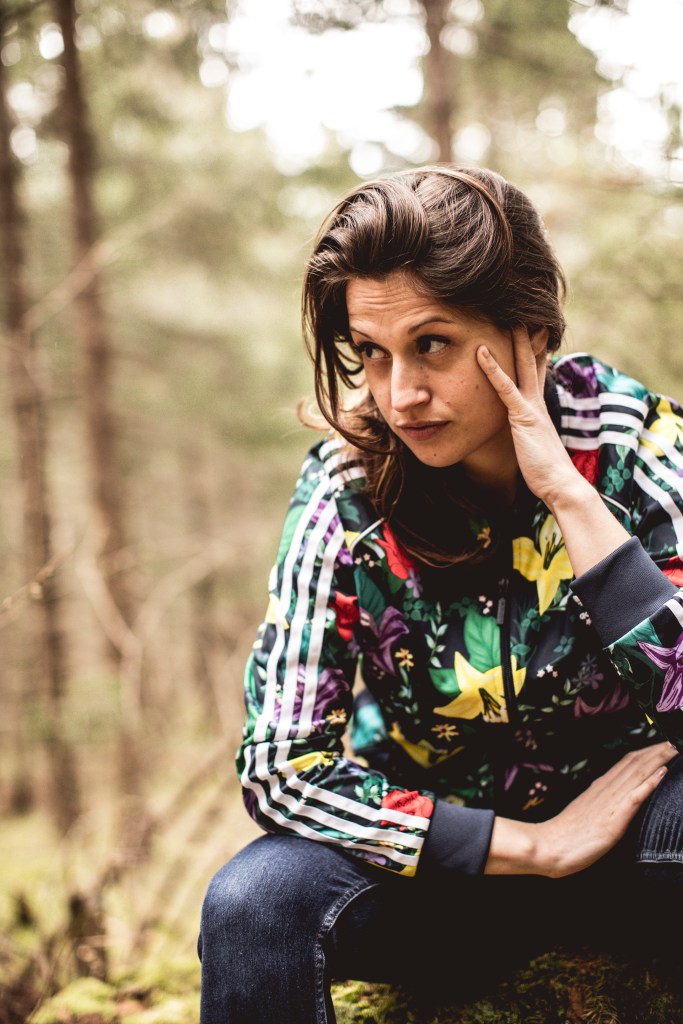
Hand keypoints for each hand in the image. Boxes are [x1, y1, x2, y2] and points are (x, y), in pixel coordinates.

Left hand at [476, 328, 582, 507]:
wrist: (559, 483)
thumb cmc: (545, 470)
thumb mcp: (532, 445)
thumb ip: (527, 433)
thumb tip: (524, 433)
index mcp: (538, 407)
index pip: (536, 372)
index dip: (533, 351)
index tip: (532, 331)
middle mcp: (536, 401)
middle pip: (532, 361)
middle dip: (528, 337)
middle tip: (524, 313)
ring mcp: (530, 406)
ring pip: (521, 366)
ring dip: (514, 341)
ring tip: (507, 317)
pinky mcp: (522, 415)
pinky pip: (504, 386)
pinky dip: (492, 368)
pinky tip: (481, 351)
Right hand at [486, 742, 675, 876]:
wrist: (548, 846)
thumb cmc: (566, 836)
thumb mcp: (585, 814)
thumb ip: (600, 803)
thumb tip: (613, 800)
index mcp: (600, 788)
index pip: (627, 763)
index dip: (647, 752)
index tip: (663, 743)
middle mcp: (606, 789)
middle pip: (636, 764)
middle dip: (657, 751)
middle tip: (676, 738)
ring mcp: (610, 803)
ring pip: (638, 774)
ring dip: (658, 760)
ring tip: (674, 748)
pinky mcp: (613, 819)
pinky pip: (635, 797)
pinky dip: (650, 782)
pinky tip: (662, 773)